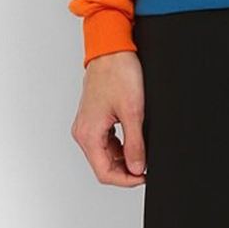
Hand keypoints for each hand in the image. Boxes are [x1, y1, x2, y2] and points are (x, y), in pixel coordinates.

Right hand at [71, 51, 146, 186]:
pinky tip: (133, 137)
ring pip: (105, 152)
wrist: (111, 47)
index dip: (126, 180)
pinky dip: (119, 143)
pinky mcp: (93, 115)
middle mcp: (83, 131)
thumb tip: (137, 167)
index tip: (143, 176)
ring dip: (123, 156)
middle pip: (103, 164)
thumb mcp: (133, 111)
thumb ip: (135, 143)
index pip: (104, 172)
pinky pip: (105, 138)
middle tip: (145, 165)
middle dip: (125, 169)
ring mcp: (87, 123)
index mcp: (88, 134)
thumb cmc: (118, 72)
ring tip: (142, 150)